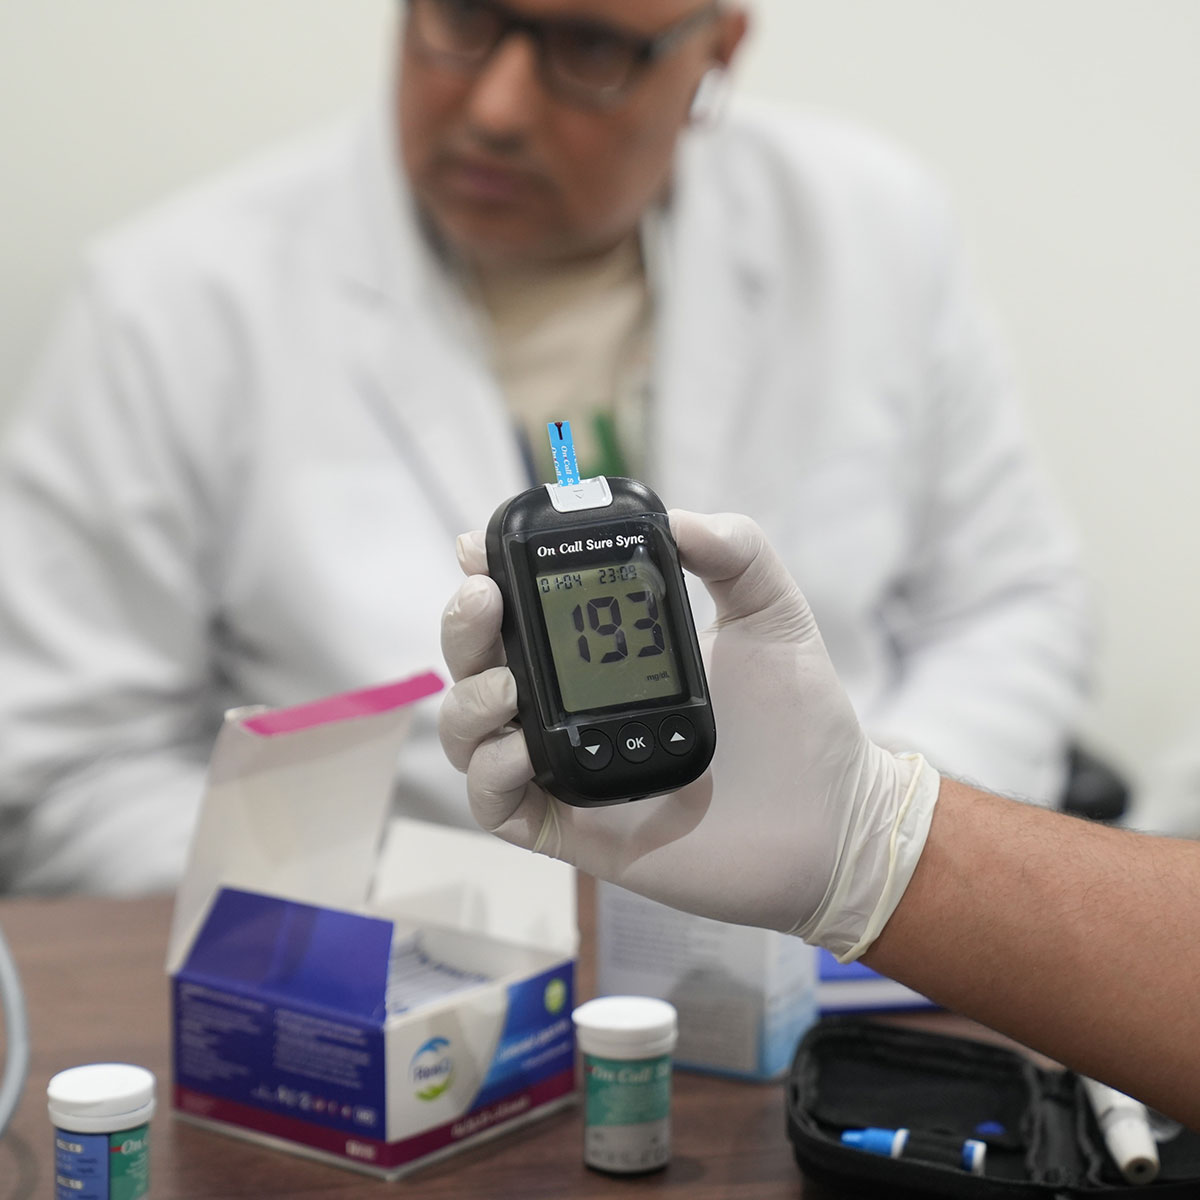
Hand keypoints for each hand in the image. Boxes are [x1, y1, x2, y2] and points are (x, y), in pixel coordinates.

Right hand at [439, 511, 938, 959]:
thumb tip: (674, 518)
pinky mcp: (572, 826)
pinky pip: (496, 805)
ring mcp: (567, 766)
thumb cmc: (800, 718)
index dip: (487, 579)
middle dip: (462, 628)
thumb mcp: (769, 613)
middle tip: (484, 599)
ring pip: (470, 733)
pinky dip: (491, 773)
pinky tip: (523, 749)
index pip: (522, 612)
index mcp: (602, 656)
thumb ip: (733, 550)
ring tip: (508, 686)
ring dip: (467, 701)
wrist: (831, 816)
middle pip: (478, 665)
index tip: (478, 550)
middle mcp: (572, 707)